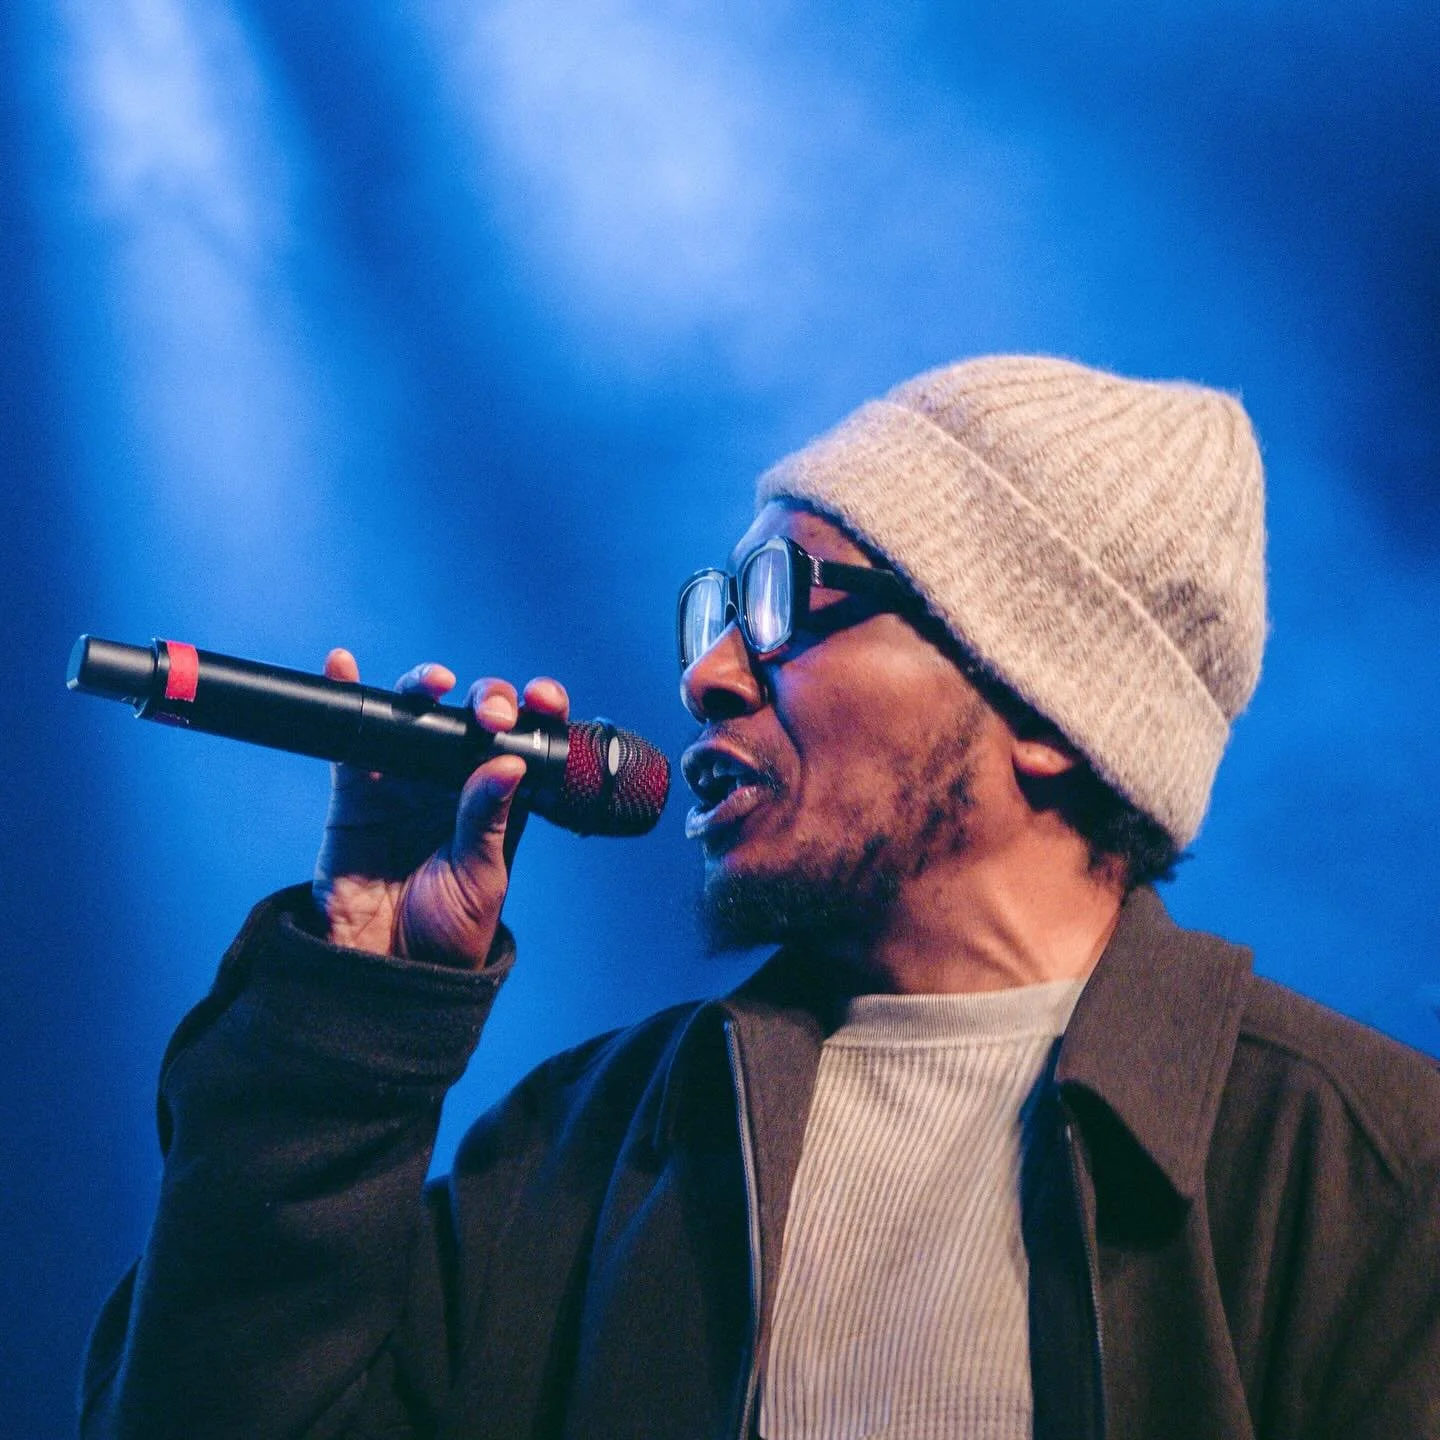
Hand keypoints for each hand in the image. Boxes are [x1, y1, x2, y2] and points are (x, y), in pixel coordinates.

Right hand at [312, 649, 569, 968]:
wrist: (386, 969)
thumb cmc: (447, 932)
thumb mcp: (481, 878)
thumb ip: (488, 821)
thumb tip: (508, 763)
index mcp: (500, 799)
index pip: (526, 741)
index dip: (537, 711)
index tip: (543, 700)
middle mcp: (455, 780)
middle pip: (474, 718)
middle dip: (487, 700)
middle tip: (492, 714)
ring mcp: (405, 779)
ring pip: (418, 715)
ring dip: (425, 686)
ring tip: (436, 683)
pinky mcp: (357, 788)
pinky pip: (353, 736)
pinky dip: (350, 696)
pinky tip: (346, 666)